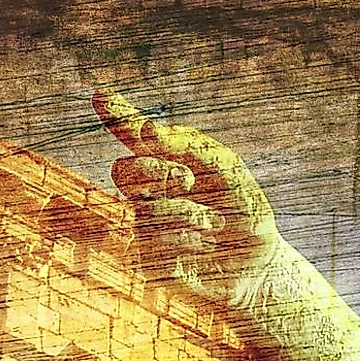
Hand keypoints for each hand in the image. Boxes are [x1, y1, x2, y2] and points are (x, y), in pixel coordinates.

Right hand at [95, 90, 281, 303]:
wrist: (257, 265)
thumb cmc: (245, 213)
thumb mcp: (228, 171)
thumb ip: (191, 146)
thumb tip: (147, 129)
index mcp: (168, 161)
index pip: (133, 135)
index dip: (117, 115)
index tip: (102, 95)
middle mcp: (149, 191)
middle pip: (123, 171)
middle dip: (154, 171)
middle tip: (188, 180)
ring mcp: (144, 224)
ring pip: (143, 207)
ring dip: (186, 212)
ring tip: (215, 224)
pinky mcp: (147, 258)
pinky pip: (151, 239)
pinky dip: (184, 238)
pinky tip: (204, 245)